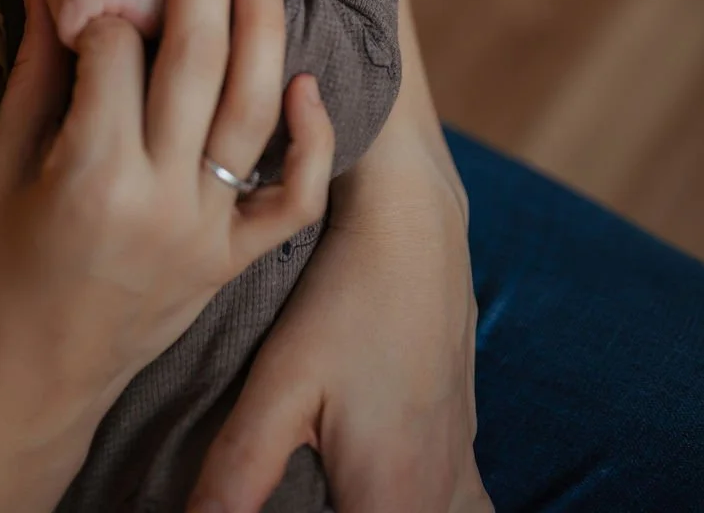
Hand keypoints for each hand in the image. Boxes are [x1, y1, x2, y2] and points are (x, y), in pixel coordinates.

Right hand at [0, 0, 333, 512]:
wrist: (37, 379)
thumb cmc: (5, 266)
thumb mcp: (3, 166)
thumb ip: (35, 73)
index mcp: (91, 173)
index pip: (115, 51)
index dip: (104, 3)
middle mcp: (160, 198)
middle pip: (197, 60)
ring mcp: (207, 231)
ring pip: (254, 112)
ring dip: (264, 28)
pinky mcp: (233, 260)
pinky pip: (291, 199)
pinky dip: (311, 140)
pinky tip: (307, 81)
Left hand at [188, 184, 491, 512]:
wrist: (414, 219)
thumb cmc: (344, 295)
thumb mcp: (280, 381)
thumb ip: (238, 472)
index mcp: (395, 498)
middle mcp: (441, 490)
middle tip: (309, 501)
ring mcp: (461, 457)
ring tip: (346, 495)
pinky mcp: (463, 427)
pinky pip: (465, 505)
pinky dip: (439, 512)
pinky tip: (396, 489)